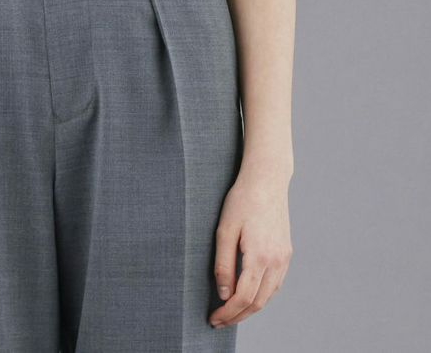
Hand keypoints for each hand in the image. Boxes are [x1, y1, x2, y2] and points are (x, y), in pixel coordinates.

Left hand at [208, 166, 292, 328]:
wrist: (267, 180)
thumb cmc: (242, 201)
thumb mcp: (225, 230)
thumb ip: (223, 265)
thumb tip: (224, 294)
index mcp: (259, 256)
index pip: (243, 297)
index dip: (228, 313)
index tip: (214, 319)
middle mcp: (276, 261)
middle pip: (257, 302)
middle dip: (238, 316)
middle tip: (219, 321)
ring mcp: (284, 258)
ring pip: (268, 296)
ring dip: (250, 308)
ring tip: (232, 312)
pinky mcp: (286, 252)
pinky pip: (276, 283)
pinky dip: (262, 295)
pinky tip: (250, 295)